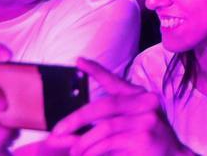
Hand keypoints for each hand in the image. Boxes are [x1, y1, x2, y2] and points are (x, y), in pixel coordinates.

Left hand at [47, 58, 185, 155]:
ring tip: (73, 152)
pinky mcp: (144, 135)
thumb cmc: (149, 148)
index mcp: (140, 98)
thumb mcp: (125, 134)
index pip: (115, 82)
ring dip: (83, 142)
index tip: (79, 61)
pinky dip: (93, 150)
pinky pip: (108, 141)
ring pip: (104, 126)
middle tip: (56, 132)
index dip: (97, 70)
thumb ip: (100, 131)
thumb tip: (66, 135)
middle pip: (104, 105)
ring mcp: (147, 118)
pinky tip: (86, 155)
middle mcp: (146, 102)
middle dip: (76, 119)